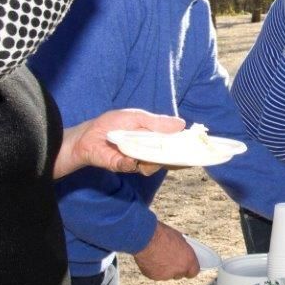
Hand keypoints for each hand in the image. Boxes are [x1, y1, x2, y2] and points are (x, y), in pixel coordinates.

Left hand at [54, 108, 184, 178]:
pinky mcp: (127, 167)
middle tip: (179, 150)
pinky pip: (137, 167)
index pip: (175, 142)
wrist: (86, 137)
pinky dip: (134, 162)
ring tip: (142, 147)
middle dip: (177, 154)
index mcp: (154, 136)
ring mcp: (140, 160)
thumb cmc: (110, 124)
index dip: (186, 144)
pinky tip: (129, 156)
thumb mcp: (136, 117)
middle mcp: (150, 151)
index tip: (198, 143)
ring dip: (153, 157)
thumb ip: (157, 122)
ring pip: (157, 164)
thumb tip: (181, 124)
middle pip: (170, 156)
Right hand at [134, 221, 200, 280]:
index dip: (189, 268)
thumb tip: (181, 251)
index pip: (194, 271)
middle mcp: (178, 270)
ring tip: (159, 257)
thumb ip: (182, 249)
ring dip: (164, 269)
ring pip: (166, 275)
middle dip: (176, 268)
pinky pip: (155, 274)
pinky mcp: (153, 276)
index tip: (187, 265)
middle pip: (179, 274)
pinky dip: (154, 269)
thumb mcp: (179, 238)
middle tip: (171, 259)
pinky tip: (151, 259)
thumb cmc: (162, 235)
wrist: (146, 238)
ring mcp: (165, 275)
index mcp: (188, 260)